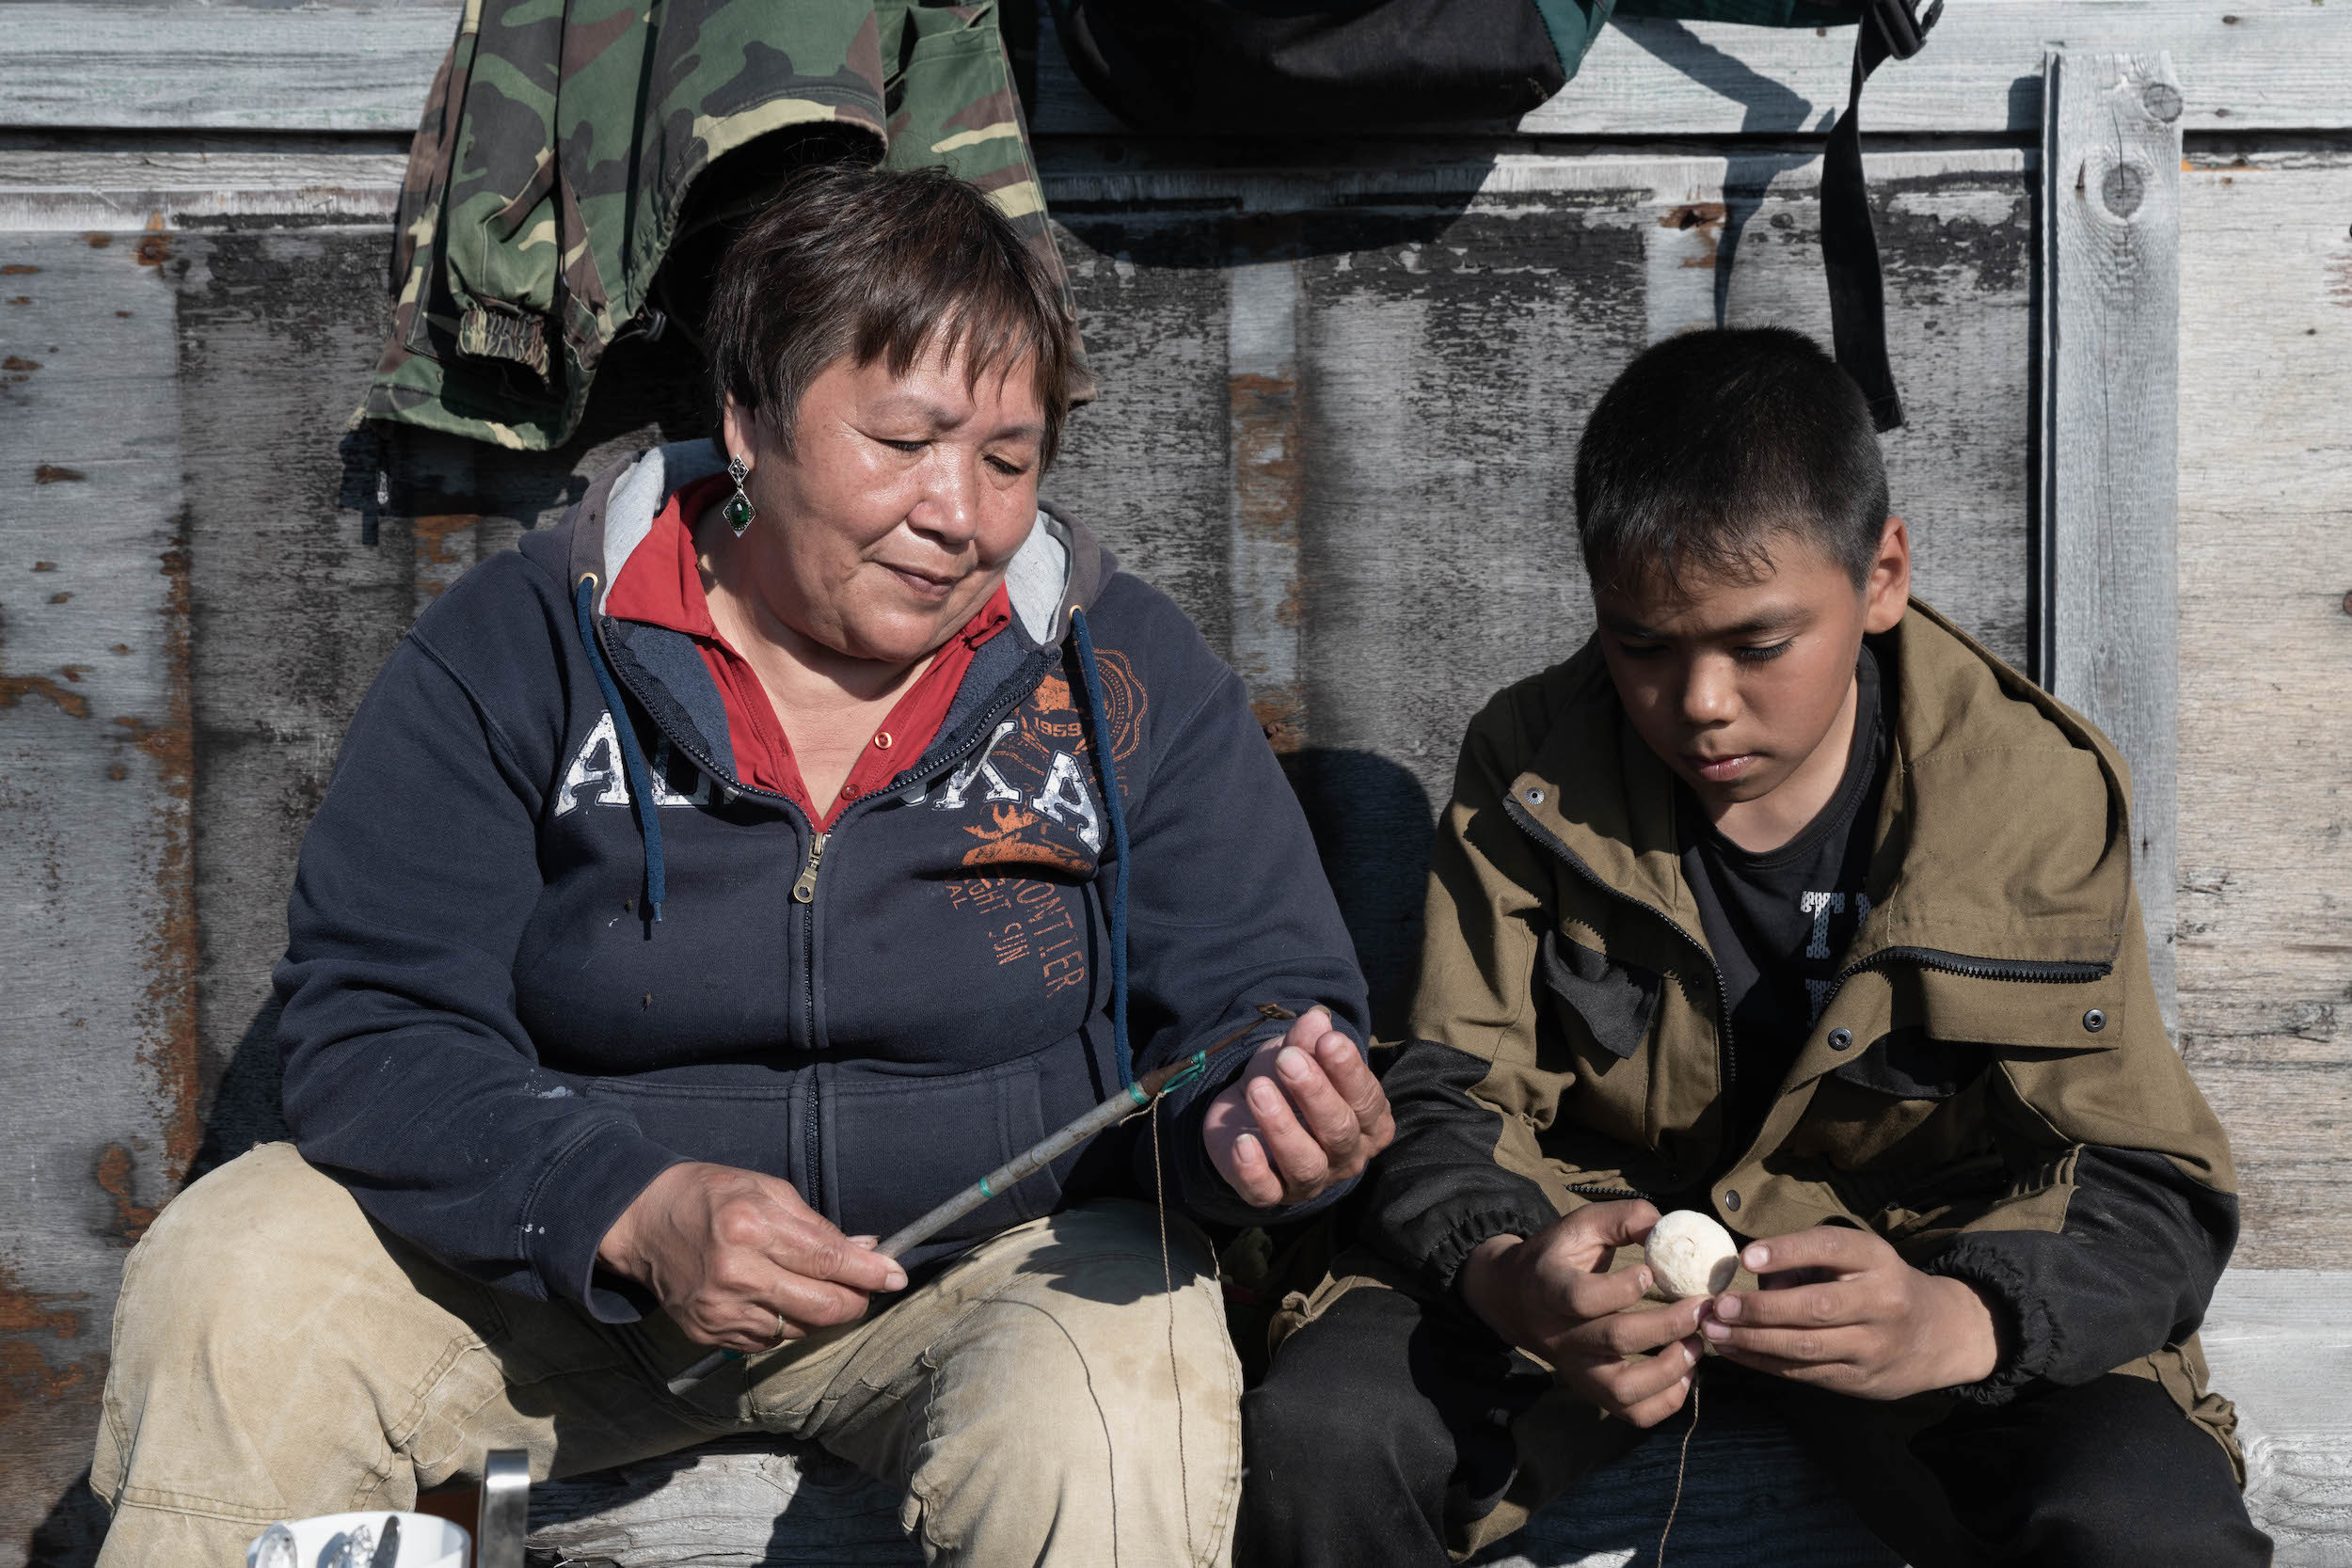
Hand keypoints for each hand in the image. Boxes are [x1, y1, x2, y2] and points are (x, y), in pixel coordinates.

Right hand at [597, 1162, 906, 1351]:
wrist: (641, 1223)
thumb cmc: (707, 1196)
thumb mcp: (765, 1189)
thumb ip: (817, 1224)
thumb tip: (865, 1249)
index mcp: (752, 1229)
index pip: (828, 1261)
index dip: (869, 1272)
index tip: (895, 1276)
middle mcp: (737, 1275)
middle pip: (821, 1308)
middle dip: (855, 1301)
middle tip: (868, 1289)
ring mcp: (721, 1311)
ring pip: (800, 1330)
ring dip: (822, 1314)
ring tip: (821, 1289)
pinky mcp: (709, 1334)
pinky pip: (770, 1341)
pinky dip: (788, 1324)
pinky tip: (783, 1300)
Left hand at [1201, 1007, 1394, 1206]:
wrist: (1245, 1113)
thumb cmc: (1286, 1083)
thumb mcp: (1297, 1054)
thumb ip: (1307, 1040)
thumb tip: (1316, 1019)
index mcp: (1368, 1123)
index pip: (1368, 1101)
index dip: (1349, 1071)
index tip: (1327, 1041)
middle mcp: (1346, 1156)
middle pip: (1339, 1132)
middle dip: (1315, 1094)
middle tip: (1287, 1060)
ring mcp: (1310, 1180)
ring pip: (1306, 1164)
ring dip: (1281, 1127)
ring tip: (1258, 1090)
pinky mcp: (1271, 1193)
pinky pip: (1265, 1192)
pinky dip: (1253, 1170)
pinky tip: (1241, 1143)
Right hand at [1458, 1201, 1707, 1427]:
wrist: (1517, 1299)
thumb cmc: (1558, 1256)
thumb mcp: (1581, 1225)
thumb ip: (1624, 1219)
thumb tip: (1669, 1228)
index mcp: (1549, 1287)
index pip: (1582, 1298)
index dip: (1622, 1288)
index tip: (1651, 1271)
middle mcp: (1560, 1335)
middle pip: (1615, 1340)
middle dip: (1668, 1325)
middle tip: (1702, 1307)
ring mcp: (1576, 1369)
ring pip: (1624, 1390)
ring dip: (1670, 1370)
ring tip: (1696, 1345)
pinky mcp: (1593, 1391)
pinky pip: (1632, 1413)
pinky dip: (1666, 1401)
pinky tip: (1685, 1373)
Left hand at [1702, 1226, 2001, 1398]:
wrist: (1940, 1335)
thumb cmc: (1878, 1285)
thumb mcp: (1857, 1259)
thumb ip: (1808, 1261)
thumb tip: (1751, 1276)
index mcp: (1877, 1260)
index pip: (1831, 1248)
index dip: (1788, 1251)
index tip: (1746, 1256)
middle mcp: (1881, 1303)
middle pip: (1815, 1306)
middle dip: (1761, 1308)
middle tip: (1719, 1305)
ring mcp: (1873, 1347)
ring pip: (1806, 1347)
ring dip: (1753, 1340)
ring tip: (1714, 1330)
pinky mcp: (1860, 1380)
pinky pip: (1804, 1372)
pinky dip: (1763, 1361)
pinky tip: (1734, 1350)